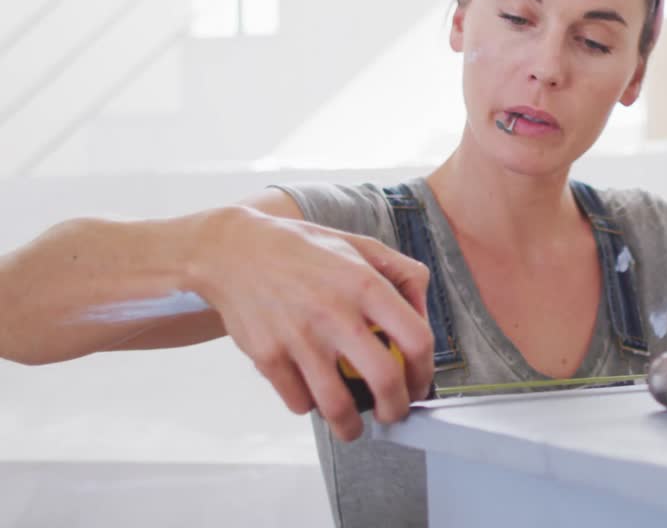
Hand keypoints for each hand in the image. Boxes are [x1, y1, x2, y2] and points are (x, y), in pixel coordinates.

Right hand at [191, 206, 433, 440]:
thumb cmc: (304, 250)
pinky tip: (313, 396)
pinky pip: (299, 401)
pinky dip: (310, 407)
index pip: (416, 340)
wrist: (235, 251)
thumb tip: (424, 317)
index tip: (419, 385)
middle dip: (396, 409)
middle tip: (393, 414)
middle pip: (384, 380)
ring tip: (353, 426)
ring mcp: (299, 338)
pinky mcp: (268, 356)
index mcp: (366, 284)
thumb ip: (402, 274)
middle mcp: (335, 313)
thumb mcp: (360, 246)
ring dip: (351, 427)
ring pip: (338, 405)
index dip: (425, 372)